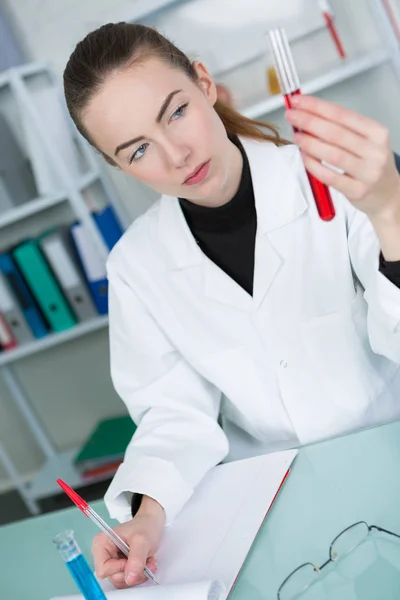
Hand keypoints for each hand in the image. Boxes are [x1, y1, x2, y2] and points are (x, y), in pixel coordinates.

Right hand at [92, 496, 164, 588]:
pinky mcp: (120, 568)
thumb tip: (129, 579)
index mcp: (101, 544)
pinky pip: (128, 580)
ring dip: (139, 575)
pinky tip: (147, 564)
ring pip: (122, 581)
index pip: (103, 569)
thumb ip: (136, 559)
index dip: (120, 568)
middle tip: (148, 563)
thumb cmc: (145, 527)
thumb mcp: (142, 540)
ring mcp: (112, 562)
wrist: (152, 524)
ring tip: (149, 562)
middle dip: (133, 572)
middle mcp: (103, 555)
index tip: (134, 560)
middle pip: (113, 577)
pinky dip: (139, 575)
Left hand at [285, 95, 399, 219]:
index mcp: (377, 132)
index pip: (343, 114)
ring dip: (310, 143)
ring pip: (332, 155)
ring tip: (297, 137)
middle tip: (291, 116)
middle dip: (309, 122)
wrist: (387, 193)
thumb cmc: (370, 163)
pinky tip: (305, 157)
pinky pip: (330, 177)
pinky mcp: (357, 190)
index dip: (317, 107)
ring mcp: (368, 172)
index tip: (299, 101)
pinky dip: (314, 166)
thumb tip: (309, 115)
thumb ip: (340, 129)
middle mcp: (375, 151)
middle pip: (335, 133)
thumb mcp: (366, 140)